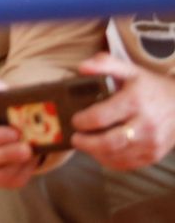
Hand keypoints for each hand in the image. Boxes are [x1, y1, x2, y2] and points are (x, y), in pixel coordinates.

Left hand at [69, 53, 174, 170]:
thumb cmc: (151, 87)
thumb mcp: (130, 69)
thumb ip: (104, 64)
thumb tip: (82, 68)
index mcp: (135, 102)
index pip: (101, 117)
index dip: (82, 121)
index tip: (75, 120)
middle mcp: (145, 125)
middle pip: (108, 142)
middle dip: (85, 142)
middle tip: (75, 137)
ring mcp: (151, 143)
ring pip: (116, 156)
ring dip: (95, 153)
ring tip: (86, 144)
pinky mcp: (154, 155)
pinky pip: (127, 165)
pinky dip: (110, 161)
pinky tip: (101, 153)